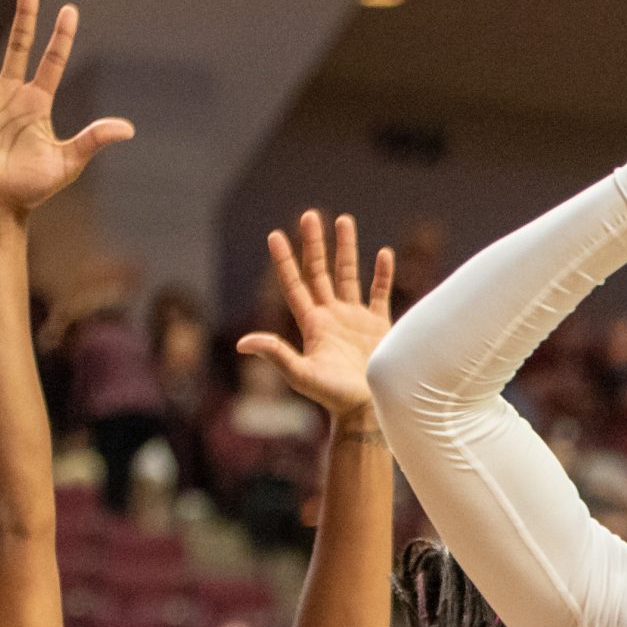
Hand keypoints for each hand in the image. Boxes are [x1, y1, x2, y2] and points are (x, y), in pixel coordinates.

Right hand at [0, 0, 131, 216]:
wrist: (0, 207)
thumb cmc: (33, 186)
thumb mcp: (68, 161)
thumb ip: (93, 140)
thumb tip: (128, 129)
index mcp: (37, 102)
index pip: (52, 62)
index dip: (61, 37)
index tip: (69, 10)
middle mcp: (9, 94)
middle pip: (17, 46)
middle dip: (24, 19)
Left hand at [236, 212, 394, 417]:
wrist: (370, 411)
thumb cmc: (335, 397)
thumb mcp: (302, 375)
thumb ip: (277, 354)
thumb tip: (243, 342)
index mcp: (313, 325)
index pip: (295, 285)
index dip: (285, 261)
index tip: (276, 235)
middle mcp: (332, 317)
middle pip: (320, 272)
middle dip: (314, 244)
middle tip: (309, 215)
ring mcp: (356, 319)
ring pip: (349, 276)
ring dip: (346, 249)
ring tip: (343, 220)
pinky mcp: (380, 326)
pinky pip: (381, 294)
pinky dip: (383, 274)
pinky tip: (383, 253)